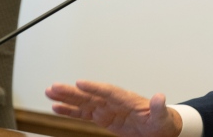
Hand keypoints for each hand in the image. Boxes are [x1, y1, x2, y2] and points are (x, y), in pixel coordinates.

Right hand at [45, 80, 181, 136]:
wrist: (160, 129)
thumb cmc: (162, 122)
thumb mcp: (162, 117)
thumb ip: (159, 108)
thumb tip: (160, 96)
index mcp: (128, 100)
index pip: (109, 92)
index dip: (95, 88)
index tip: (80, 83)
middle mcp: (115, 102)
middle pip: (91, 95)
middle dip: (73, 92)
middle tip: (54, 87)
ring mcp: (108, 109)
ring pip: (84, 102)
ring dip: (67, 98)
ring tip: (49, 92)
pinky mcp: (103, 118)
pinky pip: (84, 114)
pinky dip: (70, 111)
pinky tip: (56, 107)